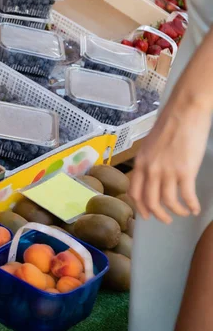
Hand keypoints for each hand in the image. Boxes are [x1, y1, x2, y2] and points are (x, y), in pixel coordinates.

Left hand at [129, 97, 209, 223]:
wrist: (185, 110)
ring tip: (184, 213)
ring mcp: (167, 171)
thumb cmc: (170, 123)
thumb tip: (153, 172)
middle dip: (158, 214)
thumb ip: (149, 160)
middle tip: (166, 220)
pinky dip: (191, 206)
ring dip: (177, 212)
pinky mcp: (184, 171)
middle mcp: (150, 169)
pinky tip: (195, 208)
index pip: (134, 191)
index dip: (140, 206)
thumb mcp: (151, 143)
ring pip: (168, 202)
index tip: (146, 214)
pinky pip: (186, 196)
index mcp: (140, 162)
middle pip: (150, 201)